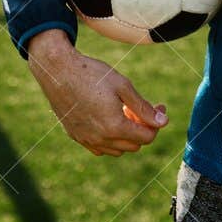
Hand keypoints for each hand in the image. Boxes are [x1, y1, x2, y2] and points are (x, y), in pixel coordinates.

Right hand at [26, 28, 168, 156]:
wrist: (58, 71)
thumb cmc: (91, 74)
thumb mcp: (123, 86)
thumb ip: (143, 107)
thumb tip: (163, 122)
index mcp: (114, 127)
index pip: (147, 137)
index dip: (156, 123)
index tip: (159, 107)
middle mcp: (100, 138)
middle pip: (134, 146)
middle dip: (142, 129)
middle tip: (139, 108)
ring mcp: (86, 139)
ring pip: (117, 150)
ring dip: (126, 136)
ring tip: (123, 112)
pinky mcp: (75, 136)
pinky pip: (100, 148)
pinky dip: (109, 140)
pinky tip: (108, 119)